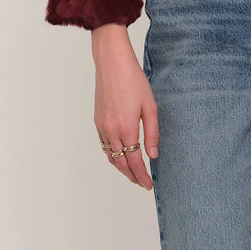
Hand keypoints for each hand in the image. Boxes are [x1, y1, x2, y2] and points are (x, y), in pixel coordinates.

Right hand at [92, 24, 159, 189]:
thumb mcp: (150, 106)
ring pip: (111, 156)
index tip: (148, 185)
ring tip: (133, 173)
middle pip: (121, 163)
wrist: (112, 64)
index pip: (134, 162)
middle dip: (132, 176)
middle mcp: (112, 131)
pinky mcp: (97, 121)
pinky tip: (120, 155)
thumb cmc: (134, 81)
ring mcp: (102, 127)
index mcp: (127, 128)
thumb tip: (152, 156)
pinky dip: (112, 155)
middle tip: (142, 183)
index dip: (142, 176)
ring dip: (121, 167)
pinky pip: (104, 146)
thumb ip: (152, 133)